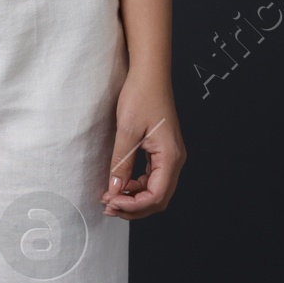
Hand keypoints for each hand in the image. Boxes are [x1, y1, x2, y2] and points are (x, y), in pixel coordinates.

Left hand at [99, 75, 185, 217]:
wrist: (150, 75)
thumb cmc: (141, 96)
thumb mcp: (127, 130)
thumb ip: (121, 163)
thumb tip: (115, 190)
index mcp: (170, 156)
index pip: (156, 196)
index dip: (133, 205)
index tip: (111, 202)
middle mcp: (175, 160)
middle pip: (159, 199)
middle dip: (134, 207)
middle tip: (108, 206)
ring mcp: (170, 156)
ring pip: (156, 191)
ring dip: (135, 199)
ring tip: (111, 197)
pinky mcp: (163, 152)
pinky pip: (153, 178)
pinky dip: (137, 187)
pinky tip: (121, 184)